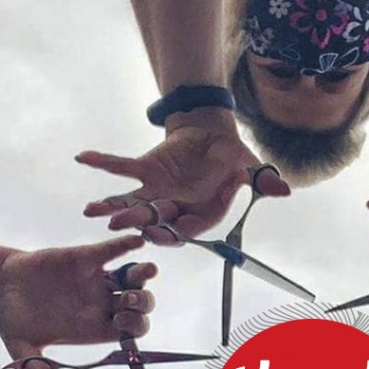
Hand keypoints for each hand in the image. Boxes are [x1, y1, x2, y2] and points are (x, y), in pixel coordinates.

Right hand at [0, 235, 157, 368]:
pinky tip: (137, 242)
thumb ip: (32, 364)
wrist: (1, 288)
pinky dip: (124, 246)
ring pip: (131, 278)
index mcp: (94, 329)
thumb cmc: (14, 322)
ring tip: (148, 270)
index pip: (129, 331)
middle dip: (141, 303)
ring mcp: (97, 281)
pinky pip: (111, 252)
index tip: (122, 321)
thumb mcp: (20, 346)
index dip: (134, 327)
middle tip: (129, 298)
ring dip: (142, 275)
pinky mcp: (86, 258)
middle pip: (137, 306)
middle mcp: (102, 305)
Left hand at [78, 120, 289, 241]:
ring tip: (92, 210)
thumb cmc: (232, 157)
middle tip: (120, 227)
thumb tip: (284, 189)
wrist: (213, 135)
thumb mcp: (249, 167)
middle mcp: (175, 208)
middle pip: (154, 221)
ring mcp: (156, 192)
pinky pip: (121, 168)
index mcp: (199, 214)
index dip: (173, 231)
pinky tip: (84, 158)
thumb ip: (261, 181)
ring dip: (113, 207)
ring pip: (133, 204)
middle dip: (137, 224)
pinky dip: (104, 163)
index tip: (160, 234)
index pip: (185, 228)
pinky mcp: (145, 171)